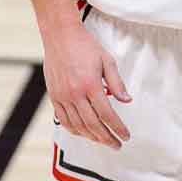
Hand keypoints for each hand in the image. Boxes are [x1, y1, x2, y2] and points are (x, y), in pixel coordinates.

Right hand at [43, 23, 131, 148]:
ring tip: (103, 141)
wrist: (60, 35)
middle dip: (107, 138)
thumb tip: (127, 100)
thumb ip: (116, 83)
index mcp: (91, 84)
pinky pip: (64, 120)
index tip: (125, 136)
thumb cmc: (85, 45)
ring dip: (91, 137)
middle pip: (93, 125)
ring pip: (78, 126)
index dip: (118, 128)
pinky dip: (74, 130)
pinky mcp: (54, 96)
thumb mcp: (107, 60)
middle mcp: (75, 94)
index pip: (107, 114)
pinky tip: (83, 133)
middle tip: (117, 145)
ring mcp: (62, 96)